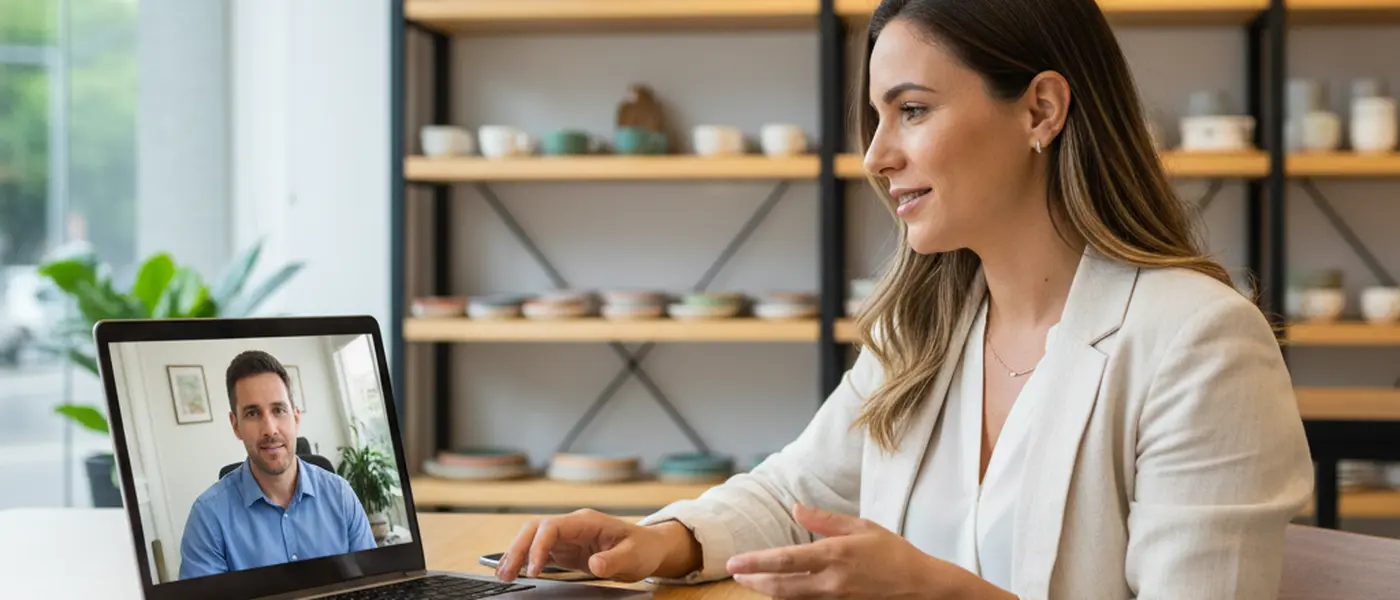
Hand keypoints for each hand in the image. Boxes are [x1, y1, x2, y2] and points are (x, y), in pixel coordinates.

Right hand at [495, 508, 699, 582]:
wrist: (648, 548)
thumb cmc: (642, 548)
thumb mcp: (633, 556)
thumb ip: (613, 560)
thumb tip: (595, 564)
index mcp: (586, 522)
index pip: (552, 527)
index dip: (539, 546)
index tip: (534, 569)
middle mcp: (572, 526)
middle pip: (534, 529)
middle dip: (517, 548)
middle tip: (506, 574)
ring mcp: (566, 537)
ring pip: (532, 538)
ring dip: (516, 554)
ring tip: (503, 576)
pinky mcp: (565, 549)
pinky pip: (539, 551)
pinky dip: (525, 560)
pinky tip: (515, 573)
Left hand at [726, 503, 1007, 599]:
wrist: (922, 587)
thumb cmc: (894, 553)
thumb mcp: (862, 527)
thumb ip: (825, 520)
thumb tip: (796, 508)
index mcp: (834, 555)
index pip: (785, 560)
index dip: (756, 563)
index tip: (734, 563)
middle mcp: (830, 582)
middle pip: (781, 587)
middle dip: (754, 582)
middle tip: (737, 574)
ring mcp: (835, 599)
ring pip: (792, 598)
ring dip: (770, 591)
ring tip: (753, 582)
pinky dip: (792, 597)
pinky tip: (783, 590)